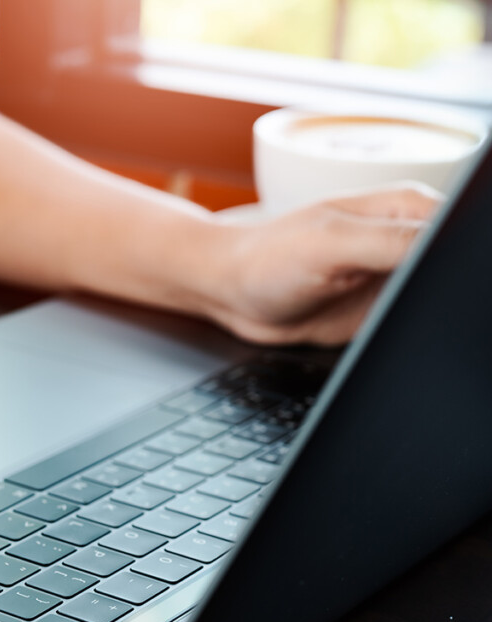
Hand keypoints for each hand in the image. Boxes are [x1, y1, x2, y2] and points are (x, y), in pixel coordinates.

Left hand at [203, 184, 442, 345]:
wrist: (231, 295)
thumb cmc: (267, 258)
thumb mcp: (332, 244)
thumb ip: (394, 242)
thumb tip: (451, 243)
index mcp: (408, 209)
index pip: (466, 224)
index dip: (472, 253)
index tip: (464, 276)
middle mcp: (409, 240)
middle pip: (462, 262)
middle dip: (461, 286)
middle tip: (424, 302)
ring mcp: (399, 278)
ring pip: (445, 295)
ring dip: (443, 310)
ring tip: (407, 315)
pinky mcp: (387, 313)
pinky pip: (419, 323)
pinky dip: (420, 332)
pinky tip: (403, 334)